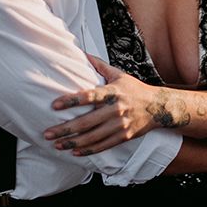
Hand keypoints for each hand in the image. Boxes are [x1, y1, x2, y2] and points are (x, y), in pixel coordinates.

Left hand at [44, 54, 158, 154]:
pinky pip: (103, 145)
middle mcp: (116, 109)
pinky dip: (88, 150)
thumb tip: (83, 54)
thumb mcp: (119, 75)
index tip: (55, 105)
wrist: (158, 106)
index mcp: (113, 92)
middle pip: (86, 122)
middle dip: (65, 129)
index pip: (89, 96)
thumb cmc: (135, 89)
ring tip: (57, 144)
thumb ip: (100, 66)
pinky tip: (75, 152)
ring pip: (92, 137)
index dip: (71, 101)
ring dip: (73, 143)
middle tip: (48, 133)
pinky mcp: (124, 136)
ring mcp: (120, 124)